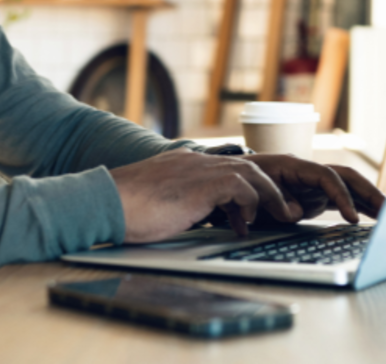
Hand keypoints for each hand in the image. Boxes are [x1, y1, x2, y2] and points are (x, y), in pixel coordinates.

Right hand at [109, 149, 297, 243]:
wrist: (106, 200)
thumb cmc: (123, 208)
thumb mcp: (155, 203)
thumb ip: (175, 203)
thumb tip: (186, 219)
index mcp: (182, 164)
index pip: (224, 168)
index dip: (244, 188)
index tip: (249, 212)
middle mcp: (193, 161)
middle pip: (246, 164)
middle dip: (267, 188)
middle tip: (280, 210)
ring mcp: (197, 169)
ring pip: (250, 172)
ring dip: (268, 195)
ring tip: (278, 216)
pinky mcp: (200, 184)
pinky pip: (241, 186)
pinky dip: (251, 203)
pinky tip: (245, 223)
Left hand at [244, 154, 385, 223]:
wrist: (235, 179)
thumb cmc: (244, 184)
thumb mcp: (256, 192)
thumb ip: (277, 201)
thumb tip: (295, 211)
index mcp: (294, 165)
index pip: (327, 176)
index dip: (342, 196)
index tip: (352, 218)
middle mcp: (309, 171)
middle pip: (347, 176)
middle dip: (369, 192)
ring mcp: (314, 184)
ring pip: (349, 187)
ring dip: (369, 199)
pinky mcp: (315, 196)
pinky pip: (342, 198)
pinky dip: (359, 206)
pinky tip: (375, 217)